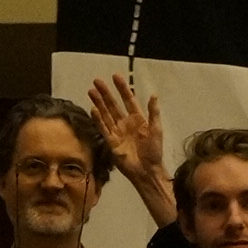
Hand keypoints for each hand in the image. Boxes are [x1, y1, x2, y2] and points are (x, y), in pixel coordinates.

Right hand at [87, 73, 175, 222]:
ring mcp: (117, 132)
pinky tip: (94, 109)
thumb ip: (153, 112)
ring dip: (99, 103)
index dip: (122, 88)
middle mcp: (125, 123)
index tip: (115, 76)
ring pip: (106, 114)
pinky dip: (98, 119)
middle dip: (106, 93)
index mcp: (138, 118)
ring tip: (91, 91)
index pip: (128, 99)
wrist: (147, 170)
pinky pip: (103, 128)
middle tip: (97, 81)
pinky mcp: (111, 142)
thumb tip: (153, 95)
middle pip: (113, 105)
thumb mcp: (156, 129)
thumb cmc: (154, 151)